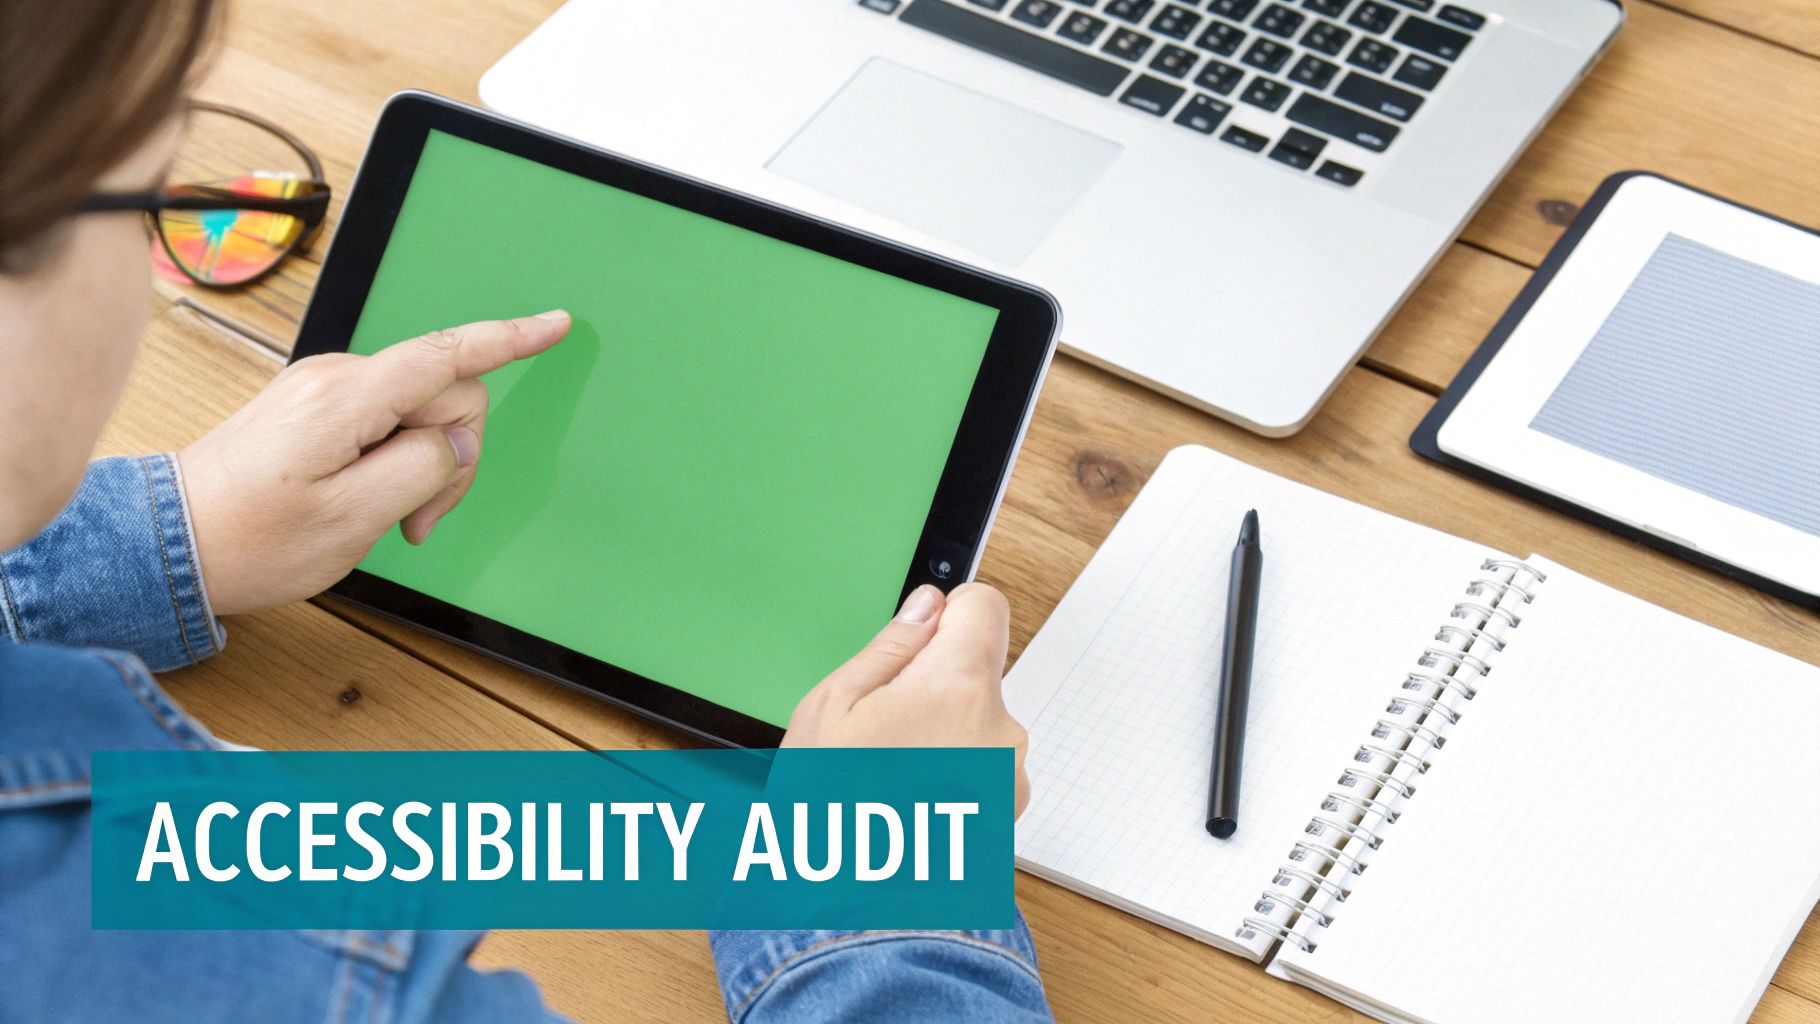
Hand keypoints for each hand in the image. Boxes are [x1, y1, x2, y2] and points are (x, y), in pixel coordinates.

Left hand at [178, 311, 570, 615]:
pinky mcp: (315, 407)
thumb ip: (422, 468)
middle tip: (420, 520)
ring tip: (389, 519)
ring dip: (422, 467)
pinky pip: (386, 420)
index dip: (510, 339)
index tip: (555, 325)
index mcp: (347, 398)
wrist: (172, 545)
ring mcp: (323, 389)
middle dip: (452, 457)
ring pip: (419, 411)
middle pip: (444, 393)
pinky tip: (371, 499)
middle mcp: (335, 378)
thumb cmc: (251, 539)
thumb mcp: (355, 519)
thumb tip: (452, 439)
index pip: (447, 355)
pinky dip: (395, 461)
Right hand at [784, 582, 1030, 816]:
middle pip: (976, 674)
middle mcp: (1001, 728)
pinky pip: (979, 775)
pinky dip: (948, 784)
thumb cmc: (833, 819)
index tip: (915, 641)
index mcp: (960, 687)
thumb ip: (889, 647)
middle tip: (876, 732)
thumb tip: (926, 607)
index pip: (985, 607)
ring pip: (975, 728)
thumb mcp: (832, 709)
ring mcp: (1008, 778)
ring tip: (884, 782)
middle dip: (932, 690)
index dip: (946, 616)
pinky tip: (904, 810)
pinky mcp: (1005, 818)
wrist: (855, 918)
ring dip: (939, 741)